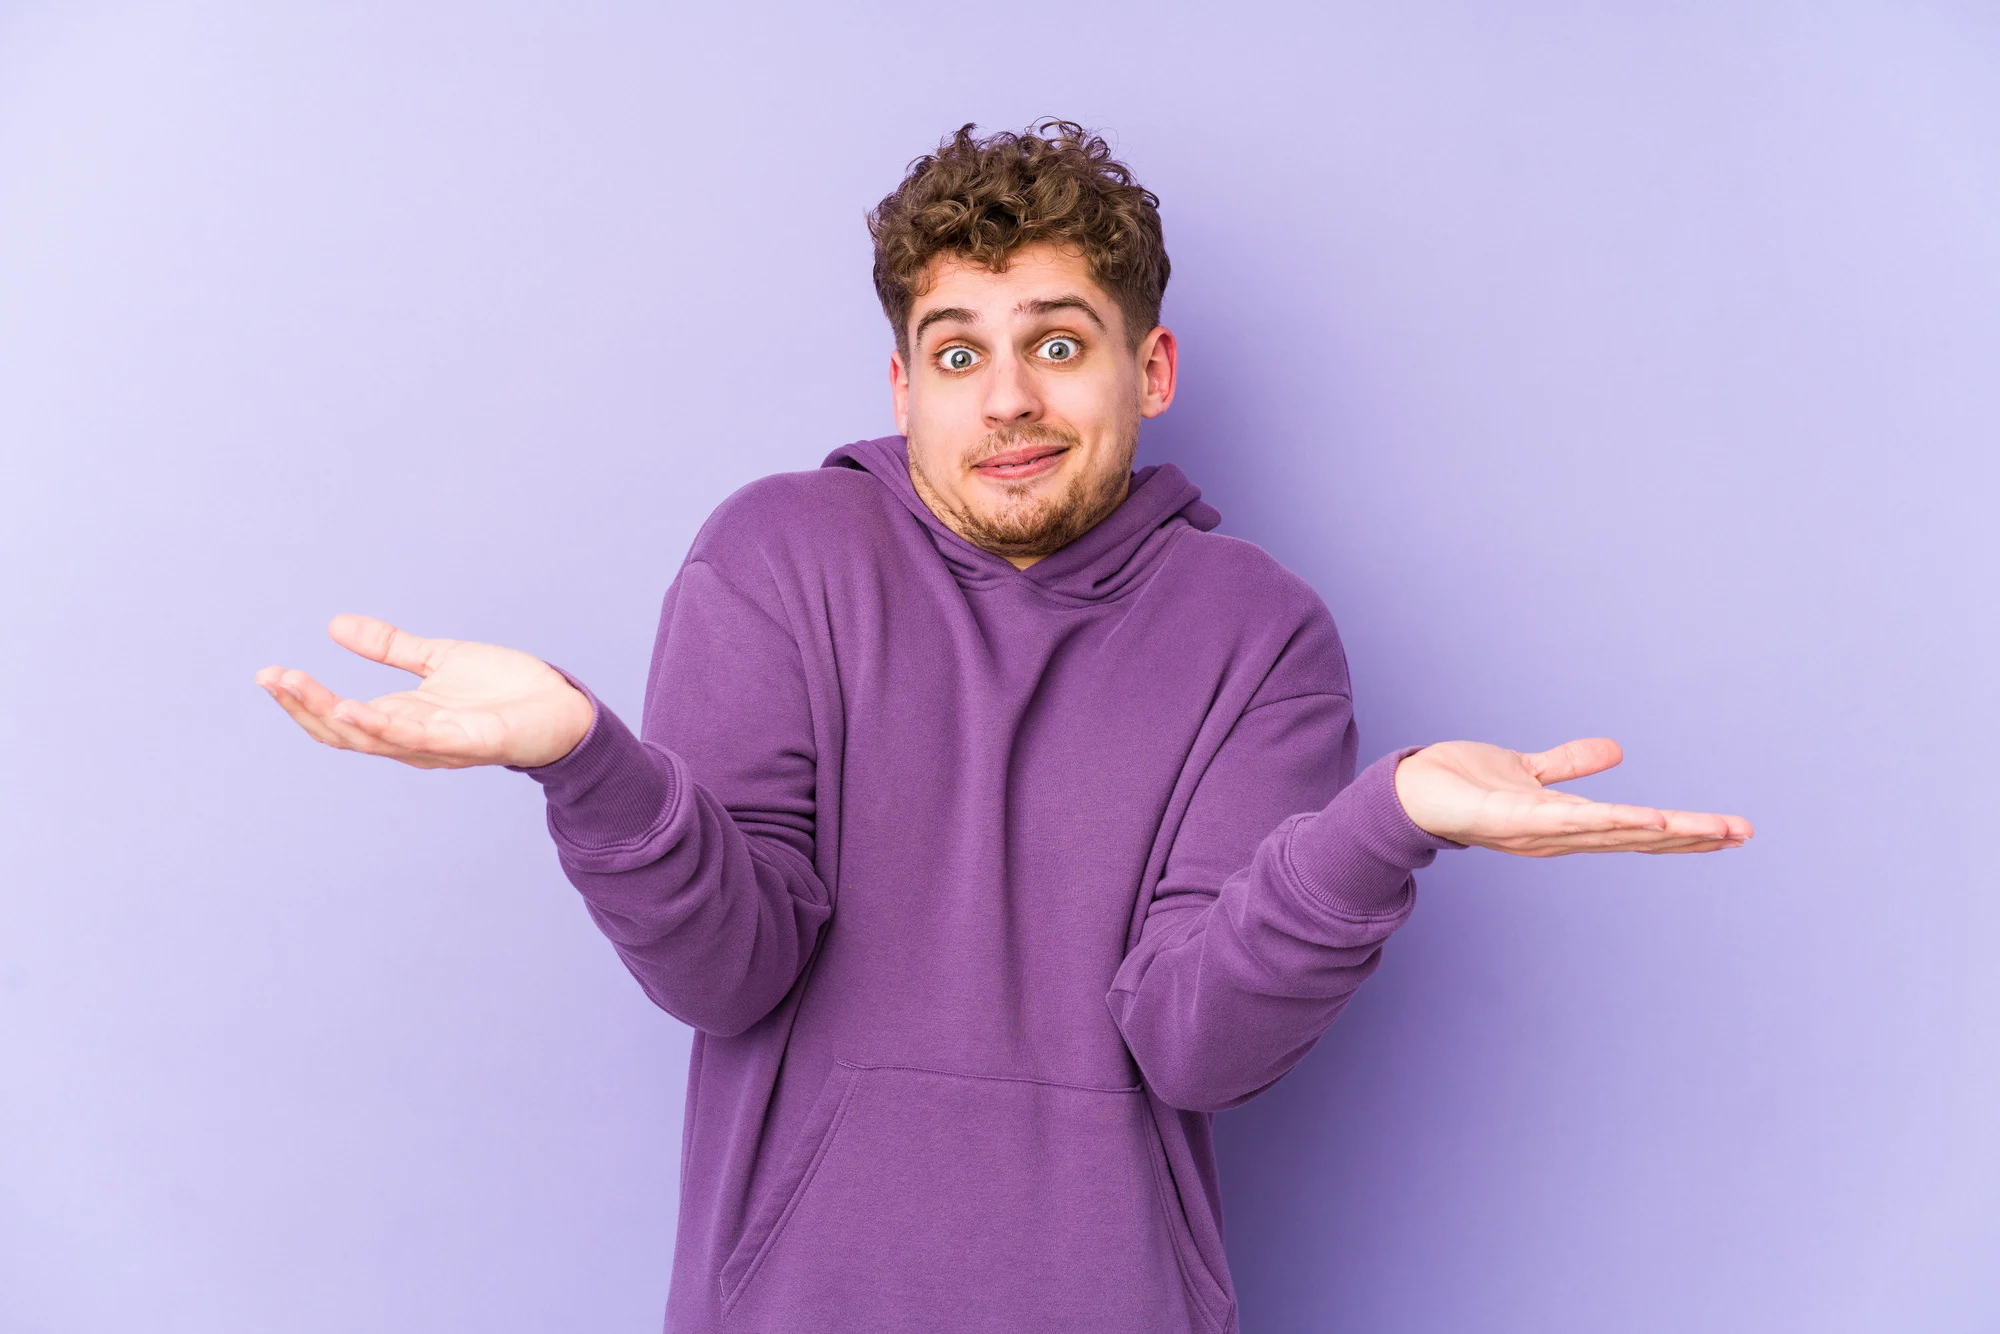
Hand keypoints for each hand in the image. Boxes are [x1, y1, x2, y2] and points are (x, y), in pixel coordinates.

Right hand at [254, 613, 594, 769]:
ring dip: (333, 715)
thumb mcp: (438, 659)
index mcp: (403, 720)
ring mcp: (441, 744)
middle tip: (271, 677)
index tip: (269, 673)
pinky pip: (420, 738)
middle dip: (305, 706)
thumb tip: (335, 624)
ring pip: (374, 738)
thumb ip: (390, 646)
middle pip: (345, 732)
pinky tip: (355, 710)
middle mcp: (414, 739)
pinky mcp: (472, 742)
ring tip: (299, 691)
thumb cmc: (504, 690)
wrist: (562, 706)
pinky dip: (384, 727)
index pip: (339, 717)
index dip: (302, 699)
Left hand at [1392, 738, 1752, 855]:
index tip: (1730, 831)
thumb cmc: (1464, 786)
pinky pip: (1567, 821)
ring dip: (1663, 831)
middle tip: (1744, 834)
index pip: (1637, 830)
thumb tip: (1617, 750)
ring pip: (1612, 832)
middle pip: (1637, 837)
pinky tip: (1645, 818)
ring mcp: (1538, 832)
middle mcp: (1560, 836)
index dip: (1683, 831)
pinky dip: (1608, 821)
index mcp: (1569, 825)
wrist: (1409, 792)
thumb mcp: (1528, 772)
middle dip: (1691, 836)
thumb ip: (1568, 764)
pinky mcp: (1512, 819)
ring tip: (1711, 830)